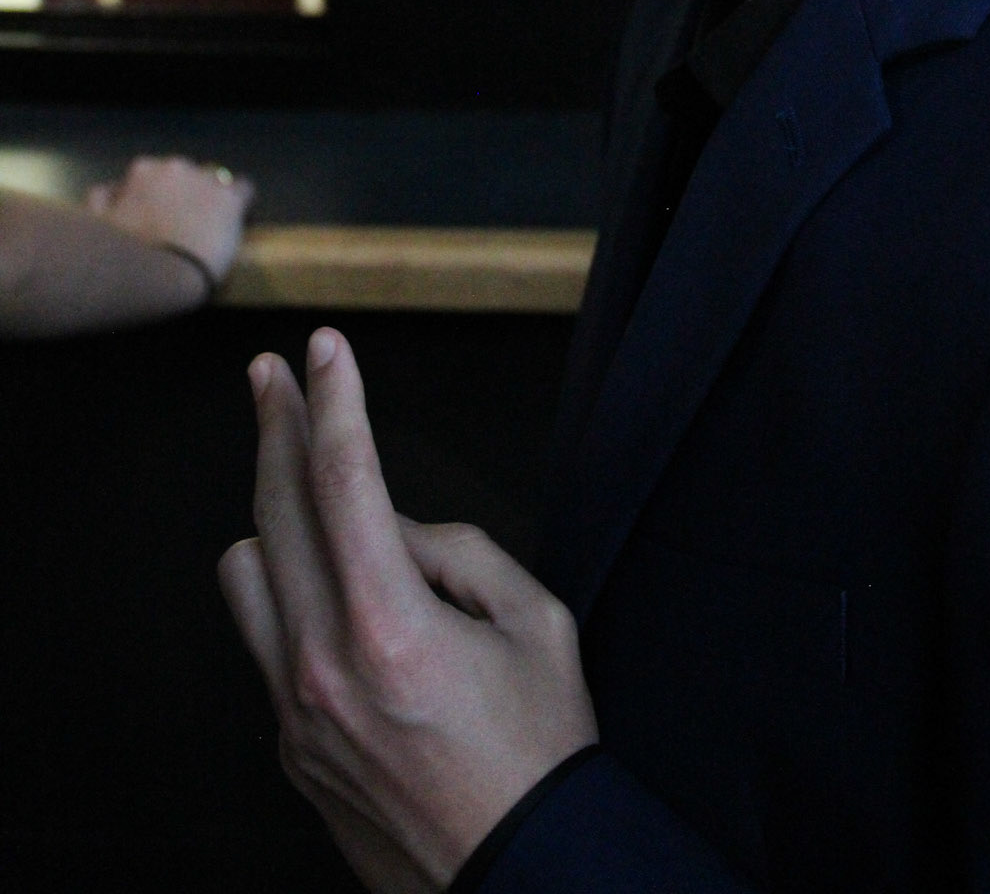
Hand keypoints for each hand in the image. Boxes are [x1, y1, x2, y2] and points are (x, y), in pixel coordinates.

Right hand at [85, 156, 253, 282]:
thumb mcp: (95, 222)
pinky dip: (239, 201)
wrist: (157, 274)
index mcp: (142, 171)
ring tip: (208, 225)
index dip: (153, 196)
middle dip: (181, 195)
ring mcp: (205, 181)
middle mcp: (175, 168)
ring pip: (213, 180)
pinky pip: (243, 189)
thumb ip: (100, 199)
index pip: (150, 174)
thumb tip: (108, 190)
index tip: (153, 218)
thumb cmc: (120, 253)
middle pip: (183, 175)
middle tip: (179, 226)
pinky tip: (235, 218)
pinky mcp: (230, 200)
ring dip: (209, 197)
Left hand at [218, 328, 597, 891]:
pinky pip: (267, 640)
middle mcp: (325, 668)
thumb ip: (459, 551)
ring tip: (314, 495)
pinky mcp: (291, 747)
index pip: (343, 483)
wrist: (521, 875)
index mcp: (393, 629)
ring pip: (245, 574)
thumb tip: (394, 526)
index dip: (333, 402)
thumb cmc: (543, 749)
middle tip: (272, 375)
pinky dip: (293, 595)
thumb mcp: (537, 622)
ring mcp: (297, 712)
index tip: (326, 349)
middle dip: (275, 426)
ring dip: (272, 518)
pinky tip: (339, 592)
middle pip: (274, 512)